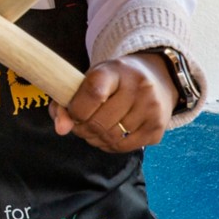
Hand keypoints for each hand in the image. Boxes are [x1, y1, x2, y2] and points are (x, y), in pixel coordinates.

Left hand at [48, 53, 176, 152]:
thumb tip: (61, 129)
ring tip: (94, 129)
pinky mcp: (157, 128)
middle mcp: (138, 87)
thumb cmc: (114, 80)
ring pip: (111, 138)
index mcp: (116, 70)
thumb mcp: (90, 80)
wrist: (156, 78)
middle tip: (80, 125)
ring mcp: (151, 109)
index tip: (72, 112)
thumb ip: (66, 102)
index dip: (76, 110)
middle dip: (82, 129)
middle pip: (99, 122)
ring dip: (95, 139)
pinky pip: (124, 148)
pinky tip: (108, 135)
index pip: (92, 94)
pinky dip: (109, 146)